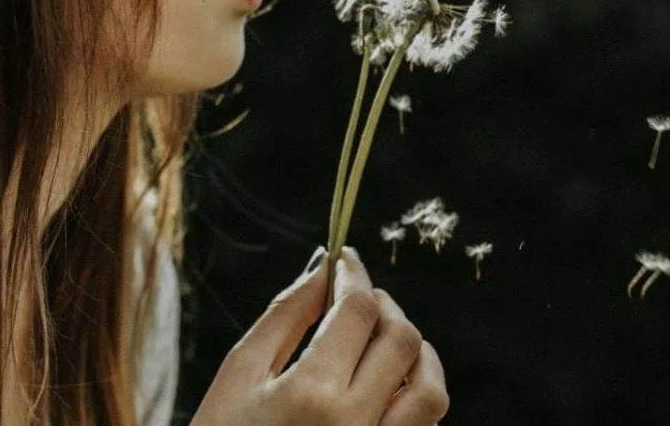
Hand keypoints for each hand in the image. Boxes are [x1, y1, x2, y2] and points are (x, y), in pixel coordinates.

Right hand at [189, 246, 449, 424]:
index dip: (355, 276)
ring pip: (430, 390)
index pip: (358, 311)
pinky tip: (386, 386)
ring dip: (416, 354)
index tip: (346, 261)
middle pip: (402, 341)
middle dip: (385, 308)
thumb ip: (285, 316)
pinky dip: (415, 396)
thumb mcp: (239, 376)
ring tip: (385, 341)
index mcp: (311, 395)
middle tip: (361, 298)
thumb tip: (324, 268)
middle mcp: (355, 424)